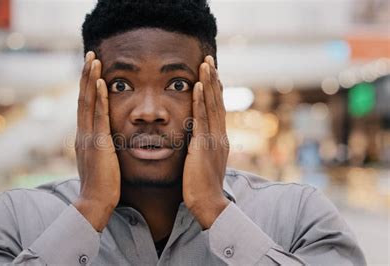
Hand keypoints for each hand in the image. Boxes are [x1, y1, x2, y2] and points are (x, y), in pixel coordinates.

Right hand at [73, 51, 120, 231]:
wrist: (94, 203)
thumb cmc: (101, 186)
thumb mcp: (99, 162)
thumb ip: (100, 148)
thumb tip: (104, 141)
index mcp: (83, 137)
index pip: (85, 106)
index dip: (87, 86)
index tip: (90, 70)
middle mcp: (82, 133)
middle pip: (83, 98)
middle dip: (86, 75)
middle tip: (90, 54)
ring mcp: (88, 137)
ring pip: (88, 102)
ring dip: (90, 78)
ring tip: (94, 59)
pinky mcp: (97, 143)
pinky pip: (98, 115)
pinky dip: (99, 97)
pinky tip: (102, 82)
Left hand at [183, 56, 229, 228]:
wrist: (209, 204)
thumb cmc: (202, 187)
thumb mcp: (202, 163)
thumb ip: (201, 149)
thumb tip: (195, 141)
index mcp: (219, 139)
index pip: (217, 109)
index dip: (214, 90)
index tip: (211, 74)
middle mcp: (220, 136)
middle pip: (217, 102)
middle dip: (213, 79)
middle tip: (209, 60)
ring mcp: (214, 139)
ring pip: (212, 105)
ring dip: (209, 83)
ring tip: (206, 63)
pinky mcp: (204, 145)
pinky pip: (202, 118)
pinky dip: (201, 101)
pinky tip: (198, 86)